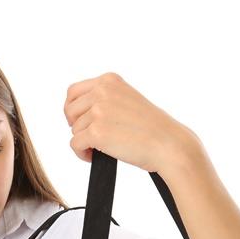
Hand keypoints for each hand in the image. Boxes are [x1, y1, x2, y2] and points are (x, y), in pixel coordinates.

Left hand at [63, 71, 198, 172]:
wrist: (169, 144)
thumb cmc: (153, 129)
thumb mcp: (127, 100)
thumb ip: (105, 100)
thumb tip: (77, 114)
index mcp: (109, 80)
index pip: (73, 92)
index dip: (73, 110)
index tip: (81, 122)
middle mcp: (102, 91)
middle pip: (70, 111)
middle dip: (77, 126)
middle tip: (90, 139)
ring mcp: (99, 110)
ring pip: (74, 130)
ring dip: (84, 143)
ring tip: (99, 150)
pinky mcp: (97, 132)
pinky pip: (75, 144)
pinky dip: (81, 154)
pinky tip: (93, 158)